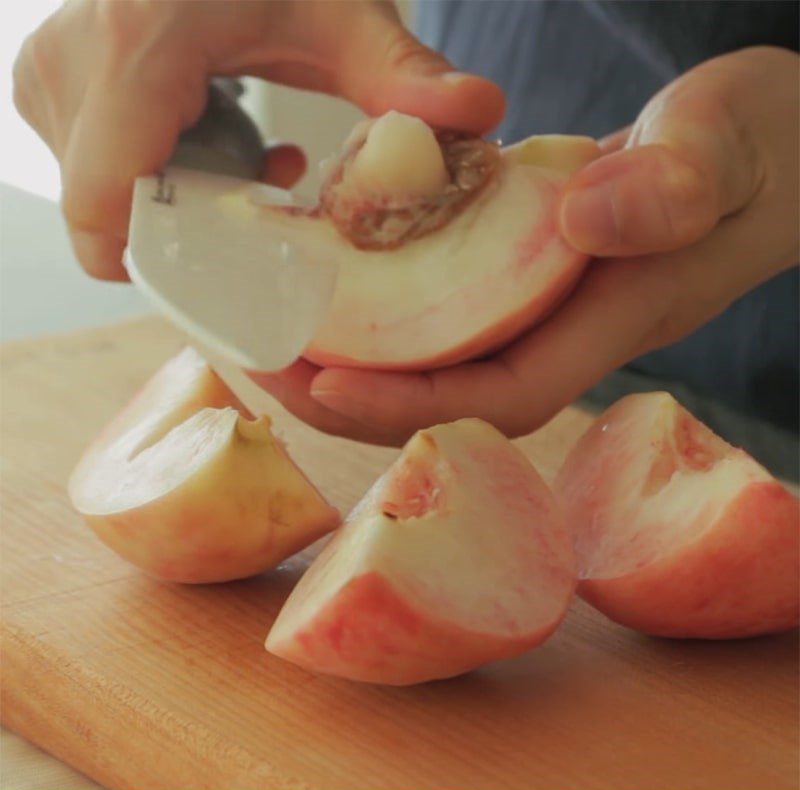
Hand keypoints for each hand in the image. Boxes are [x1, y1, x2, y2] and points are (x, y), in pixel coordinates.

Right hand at [13, 0, 503, 279]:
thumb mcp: (345, 15)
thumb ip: (405, 73)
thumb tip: (482, 114)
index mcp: (138, 44)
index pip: (107, 204)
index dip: (168, 267)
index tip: (240, 276)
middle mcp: (69, 62)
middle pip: (115, 215)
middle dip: (192, 231)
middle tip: (264, 195)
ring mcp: (50, 76)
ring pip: (106, 198)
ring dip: (183, 198)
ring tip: (248, 156)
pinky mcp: (49, 85)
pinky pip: (99, 170)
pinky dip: (160, 172)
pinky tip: (218, 137)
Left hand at [252, 46, 798, 445]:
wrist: (777, 148)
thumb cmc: (765, 147)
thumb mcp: (730, 147)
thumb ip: (676, 184)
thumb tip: (582, 216)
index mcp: (612, 318)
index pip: (498, 393)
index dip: (410, 404)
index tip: (324, 386)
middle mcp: (568, 328)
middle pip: (450, 393)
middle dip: (357, 396)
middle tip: (266, 364)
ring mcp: (548, 304)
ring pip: (442, 355)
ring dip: (358, 355)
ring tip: (278, 329)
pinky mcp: (532, 271)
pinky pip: (449, 306)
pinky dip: (389, 307)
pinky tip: (338, 282)